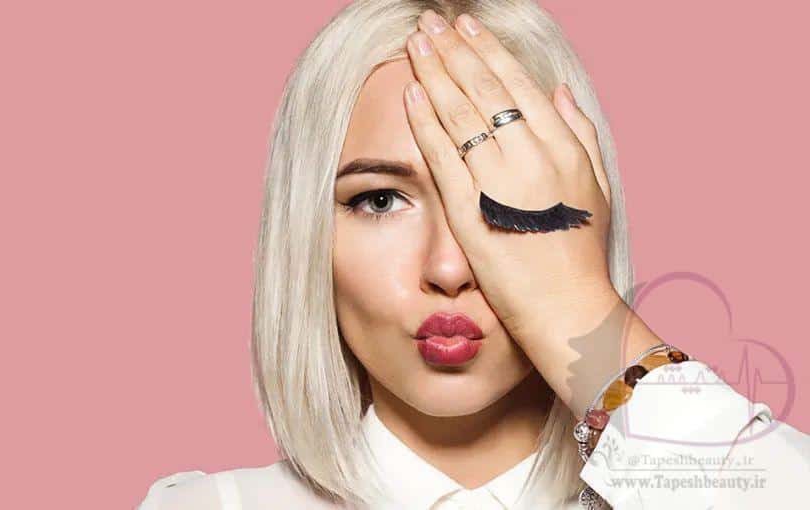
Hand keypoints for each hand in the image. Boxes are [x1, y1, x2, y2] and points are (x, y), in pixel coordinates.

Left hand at [403, 10, 618, 346]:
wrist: (568, 310)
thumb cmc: (582, 255)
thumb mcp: (596, 187)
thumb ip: (580, 133)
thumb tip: (558, 89)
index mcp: (562, 147)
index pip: (517, 84)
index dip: (487, 51)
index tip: (465, 27)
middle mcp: (530, 157)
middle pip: (483, 89)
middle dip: (453, 50)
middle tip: (429, 22)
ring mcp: (498, 183)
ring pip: (460, 114)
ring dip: (434, 73)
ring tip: (414, 43)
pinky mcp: (468, 211)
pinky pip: (442, 156)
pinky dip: (425, 121)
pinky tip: (410, 93)